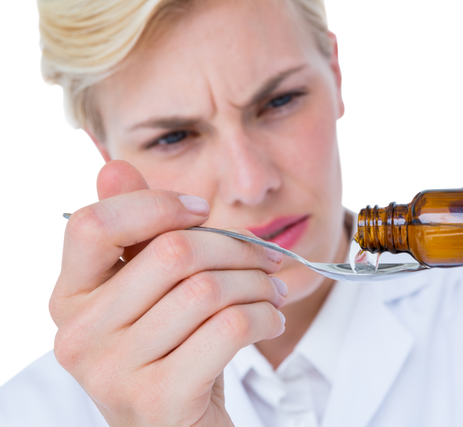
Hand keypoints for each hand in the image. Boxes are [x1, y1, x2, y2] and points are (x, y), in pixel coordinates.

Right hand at [48, 160, 287, 425]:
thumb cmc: (169, 350)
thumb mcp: (148, 290)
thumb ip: (133, 231)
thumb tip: (115, 167)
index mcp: (70, 297)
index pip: (94, 223)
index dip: (157, 205)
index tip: (203, 210)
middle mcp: (79, 334)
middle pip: (173, 253)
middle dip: (237, 248)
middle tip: (267, 259)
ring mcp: (113, 371)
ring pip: (208, 290)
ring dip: (259, 284)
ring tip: (273, 292)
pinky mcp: (159, 399)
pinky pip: (229, 328)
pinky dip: (264, 315)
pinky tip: (270, 319)